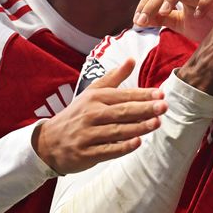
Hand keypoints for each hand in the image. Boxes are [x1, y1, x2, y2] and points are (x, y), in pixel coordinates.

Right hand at [33, 59, 166, 173]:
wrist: (48, 141)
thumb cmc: (77, 115)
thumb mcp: (91, 93)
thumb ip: (113, 78)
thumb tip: (132, 60)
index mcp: (95, 98)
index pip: (122, 95)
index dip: (142, 94)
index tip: (160, 94)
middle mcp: (91, 114)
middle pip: (122, 111)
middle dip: (144, 109)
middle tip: (163, 106)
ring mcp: (88, 134)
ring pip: (117, 131)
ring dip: (138, 127)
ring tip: (157, 123)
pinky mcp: (86, 153)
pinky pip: (107, 150)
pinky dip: (122, 147)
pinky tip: (138, 143)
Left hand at [133, 0, 212, 42]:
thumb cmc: (209, 26)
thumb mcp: (181, 24)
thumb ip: (163, 19)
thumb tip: (140, 19)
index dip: (144, 3)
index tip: (137, 22)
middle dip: (153, 2)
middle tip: (143, 20)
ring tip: (165, 12)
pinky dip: (204, 2)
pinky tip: (197, 16)